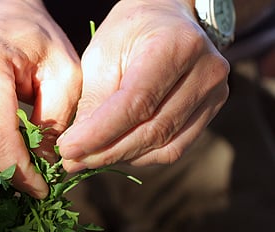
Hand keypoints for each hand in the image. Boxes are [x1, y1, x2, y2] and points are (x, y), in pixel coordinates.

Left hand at [57, 0, 230, 171]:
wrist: (169, 19)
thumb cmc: (129, 32)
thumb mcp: (102, 54)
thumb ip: (93, 100)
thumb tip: (78, 148)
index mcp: (175, 46)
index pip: (136, 103)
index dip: (99, 133)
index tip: (68, 150)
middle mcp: (205, 71)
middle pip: (151, 130)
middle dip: (106, 151)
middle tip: (72, 161)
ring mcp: (215, 93)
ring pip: (163, 145)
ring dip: (121, 157)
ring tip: (89, 157)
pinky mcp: (212, 110)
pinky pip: (174, 148)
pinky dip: (141, 155)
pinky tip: (116, 151)